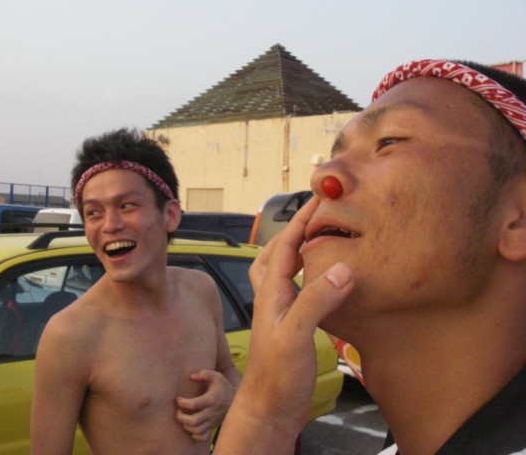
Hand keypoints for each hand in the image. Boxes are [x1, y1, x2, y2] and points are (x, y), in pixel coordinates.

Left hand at [176, 369, 235, 440]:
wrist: (237, 401)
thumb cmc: (223, 387)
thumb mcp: (216, 376)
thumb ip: (204, 374)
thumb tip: (191, 377)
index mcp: (211, 399)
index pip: (194, 404)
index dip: (182, 402)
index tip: (177, 398)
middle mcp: (211, 412)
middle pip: (194, 421)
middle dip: (181, 418)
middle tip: (178, 411)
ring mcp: (212, 422)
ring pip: (197, 431)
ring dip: (186, 426)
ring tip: (183, 418)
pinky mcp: (213, 427)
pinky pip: (203, 437)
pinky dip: (194, 435)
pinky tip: (191, 428)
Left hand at [214, 198, 353, 453]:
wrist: (268, 410)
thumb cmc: (275, 377)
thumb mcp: (296, 335)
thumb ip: (315, 300)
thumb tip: (342, 268)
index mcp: (272, 292)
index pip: (285, 245)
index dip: (301, 220)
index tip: (318, 199)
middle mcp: (272, 297)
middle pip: (276, 252)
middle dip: (293, 229)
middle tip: (314, 215)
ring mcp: (279, 311)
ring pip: (281, 270)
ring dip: (294, 250)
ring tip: (313, 239)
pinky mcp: (290, 326)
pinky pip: (294, 289)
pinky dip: (304, 275)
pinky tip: (318, 281)